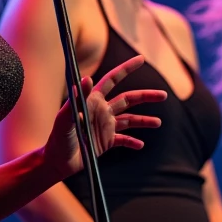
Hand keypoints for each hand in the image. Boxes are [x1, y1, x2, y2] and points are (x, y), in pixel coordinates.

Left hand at [44, 55, 163, 178]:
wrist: (57, 162)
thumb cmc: (58, 138)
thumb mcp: (65, 119)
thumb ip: (77, 100)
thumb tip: (87, 79)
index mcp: (94, 101)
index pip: (113, 79)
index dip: (127, 68)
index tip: (141, 59)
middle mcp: (102, 110)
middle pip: (129, 99)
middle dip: (146, 96)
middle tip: (164, 95)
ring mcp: (106, 126)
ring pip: (130, 119)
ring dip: (144, 120)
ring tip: (158, 123)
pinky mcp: (107, 141)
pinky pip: (124, 139)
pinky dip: (133, 141)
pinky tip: (140, 145)